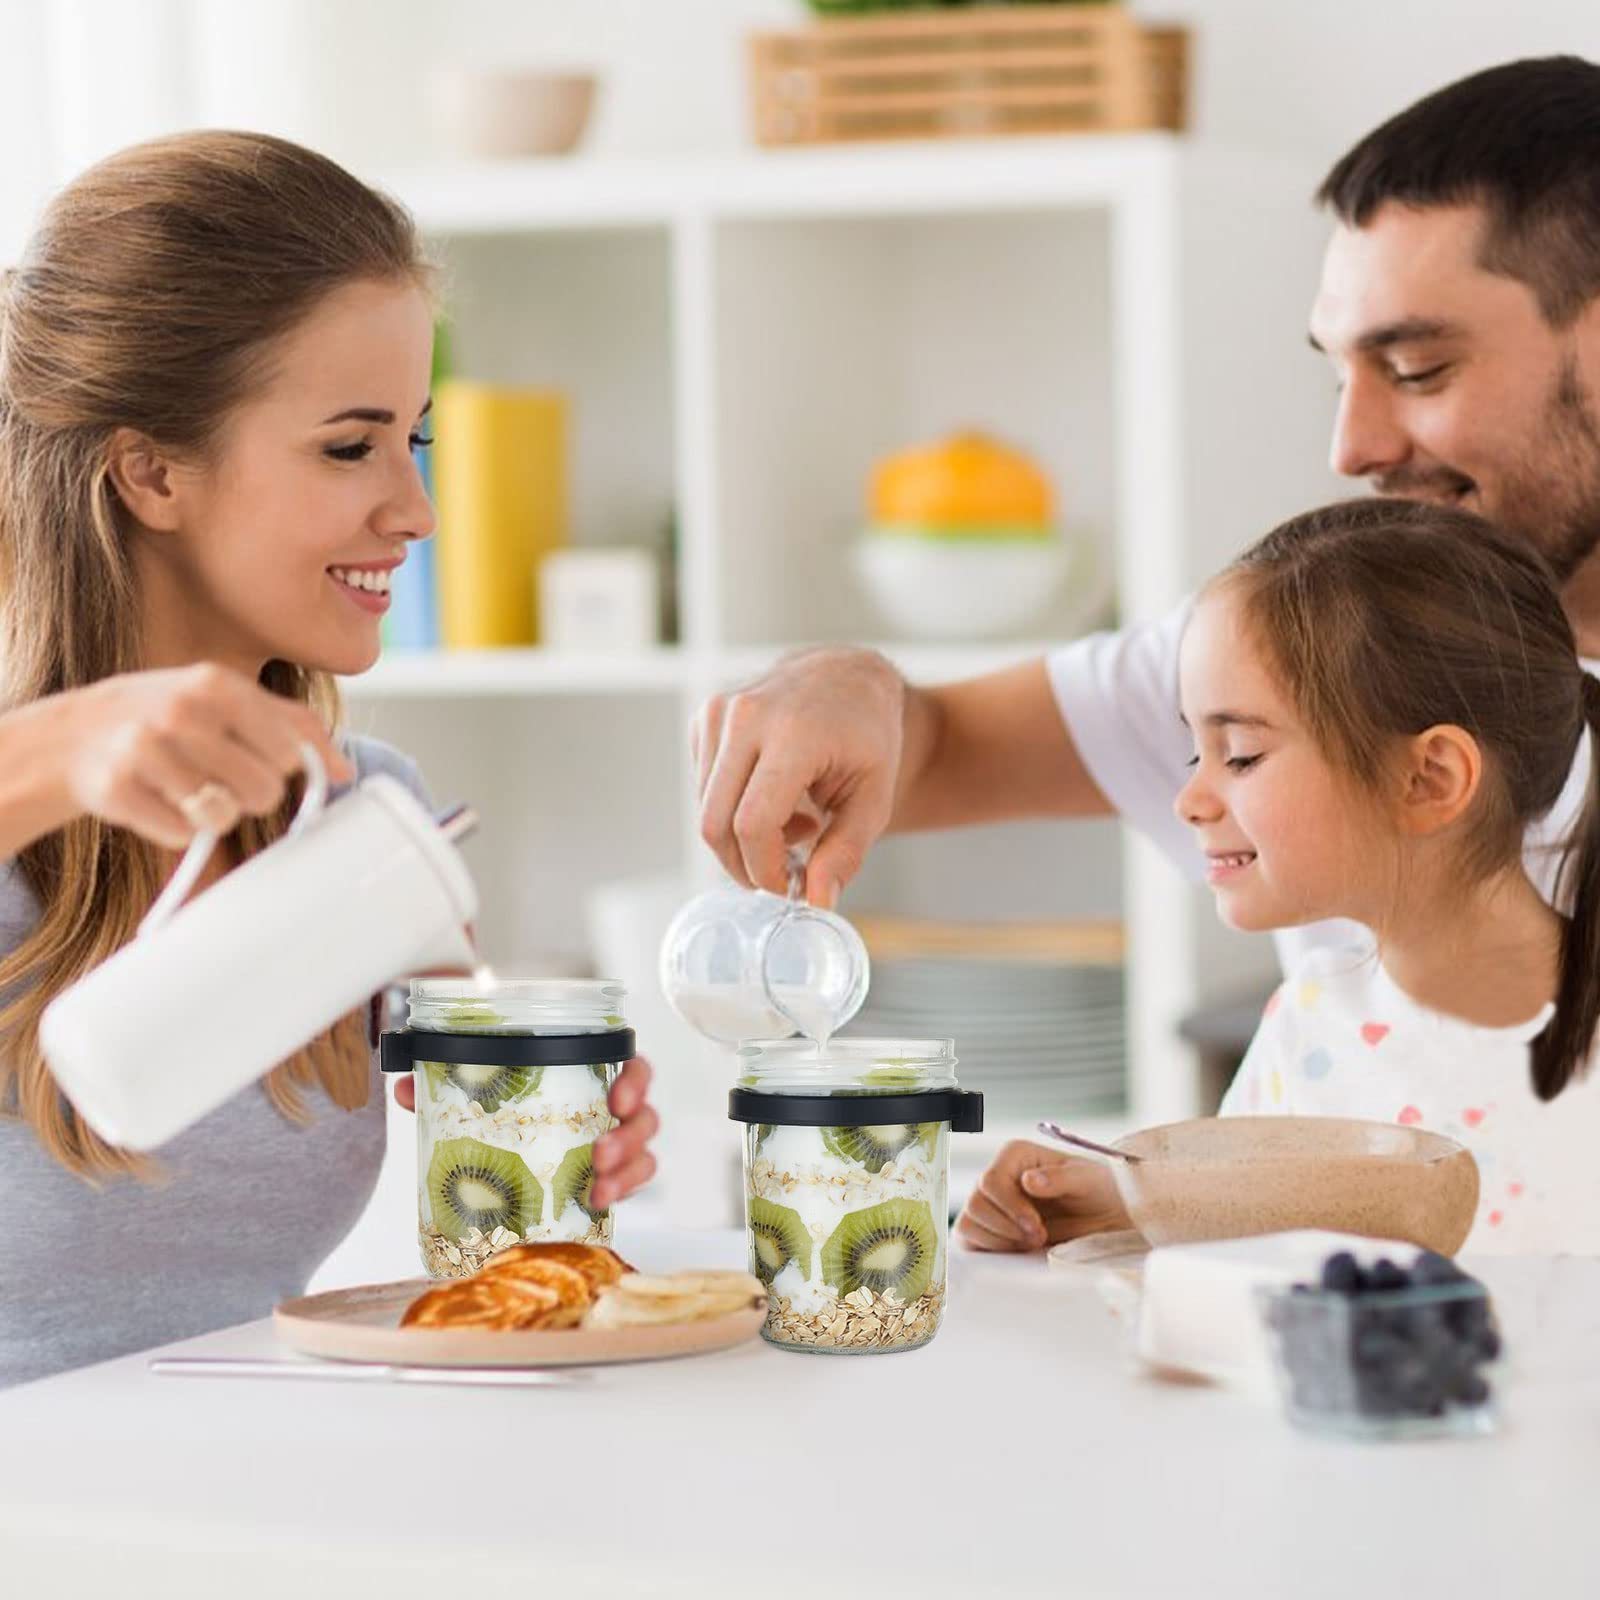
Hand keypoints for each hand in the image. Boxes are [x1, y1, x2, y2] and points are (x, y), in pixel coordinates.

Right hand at [57, 663, 352, 848]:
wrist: (73, 734)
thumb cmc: (170, 715)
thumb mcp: (229, 698)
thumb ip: (294, 726)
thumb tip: (345, 772)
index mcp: (218, 685)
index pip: (290, 752)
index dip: (280, 767)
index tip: (258, 758)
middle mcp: (181, 712)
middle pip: (264, 791)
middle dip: (249, 794)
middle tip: (219, 777)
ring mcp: (143, 750)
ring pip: (223, 817)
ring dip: (212, 813)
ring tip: (187, 788)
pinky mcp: (115, 790)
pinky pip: (181, 833)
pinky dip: (175, 827)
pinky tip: (157, 799)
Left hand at [392, 1056, 658, 1209]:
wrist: (507, 1152)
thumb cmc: (507, 1108)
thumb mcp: (480, 1093)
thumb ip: (447, 1084)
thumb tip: (408, 1087)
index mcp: (588, 1073)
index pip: (629, 1065)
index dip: (634, 1078)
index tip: (617, 1097)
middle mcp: (609, 1107)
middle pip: (643, 1113)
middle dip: (629, 1135)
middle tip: (599, 1153)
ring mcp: (615, 1142)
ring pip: (644, 1150)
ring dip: (628, 1168)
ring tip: (597, 1187)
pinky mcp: (611, 1175)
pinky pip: (634, 1180)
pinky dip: (623, 1190)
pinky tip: (597, 1202)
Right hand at [693, 647, 905, 905]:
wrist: (847, 676)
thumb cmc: (867, 735)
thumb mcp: (875, 797)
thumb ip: (846, 851)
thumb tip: (816, 901)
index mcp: (794, 733)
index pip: (753, 823)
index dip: (764, 869)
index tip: (788, 886)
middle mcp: (746, 716)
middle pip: (715, 822)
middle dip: (744, 865)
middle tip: (783, 873)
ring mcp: (718, 712)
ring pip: (705, 810)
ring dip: (743, 836)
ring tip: (794, 823)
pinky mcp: (705, 718)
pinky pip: (703, 788)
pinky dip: (733, 809)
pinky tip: (774, 798)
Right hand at [956, 1141, 1131, 1252]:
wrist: (1106, 1217)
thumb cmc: (1097, 1190)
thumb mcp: (1087, 1180)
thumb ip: (1060, 1178)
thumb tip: (1029, 1180)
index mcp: (1014, 1156)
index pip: (991, 1180)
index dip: (1009, 1207)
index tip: (1036, 1226)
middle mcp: (997, 1177)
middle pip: (975, 1204)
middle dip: (1006, 1228)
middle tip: (1039, 1238)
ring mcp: (990, 1204)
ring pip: (968, 1223)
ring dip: (999, 1241)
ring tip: (1031, 1244)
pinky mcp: (988, 1229)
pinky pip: (970, 1241)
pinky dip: (989, 1250)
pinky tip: (1018, 1250)